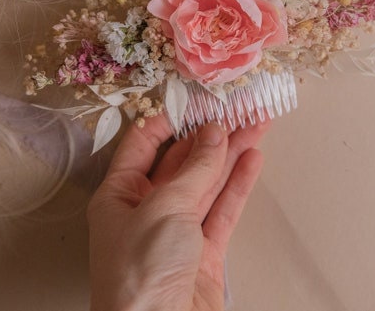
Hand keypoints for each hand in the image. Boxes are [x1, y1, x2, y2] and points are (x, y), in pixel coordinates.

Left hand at [87, 115, 266, 310]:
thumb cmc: (138, 276)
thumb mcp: (163, 208)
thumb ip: (194, 169)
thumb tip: (213, 134)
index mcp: (118, 196)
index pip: (143, 145)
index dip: (170, 119)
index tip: (197, 98)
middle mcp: (145, 211)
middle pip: (181, 162)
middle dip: (211, 135)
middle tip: (237, 109)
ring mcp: (176, 232)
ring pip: (207, 183)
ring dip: (231, 154)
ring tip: (256, 125)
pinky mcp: (203, 252)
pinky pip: (222, 209)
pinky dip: (238, 184)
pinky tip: (251, 161)